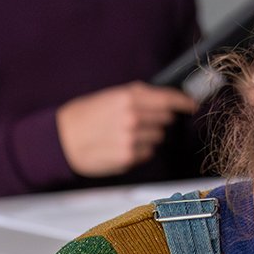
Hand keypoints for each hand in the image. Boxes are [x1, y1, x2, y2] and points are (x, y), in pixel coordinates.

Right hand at [57, 82, 196, 176]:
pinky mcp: (128, 158)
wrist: (61, 140)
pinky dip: (140, 150)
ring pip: (158, 138)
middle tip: (141, 121)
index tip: (191, 105)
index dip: (183, 102)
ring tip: (126, 134)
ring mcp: (131, 140)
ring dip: (148, 136)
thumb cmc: (83, 116)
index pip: (168, 99)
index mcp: (129, 98)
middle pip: (166, 120)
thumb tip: (165, 98)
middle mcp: (133, 118)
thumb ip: (138, 95)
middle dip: (159, 120)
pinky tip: (121, 146)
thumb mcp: (109, 96)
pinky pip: (147, 153)